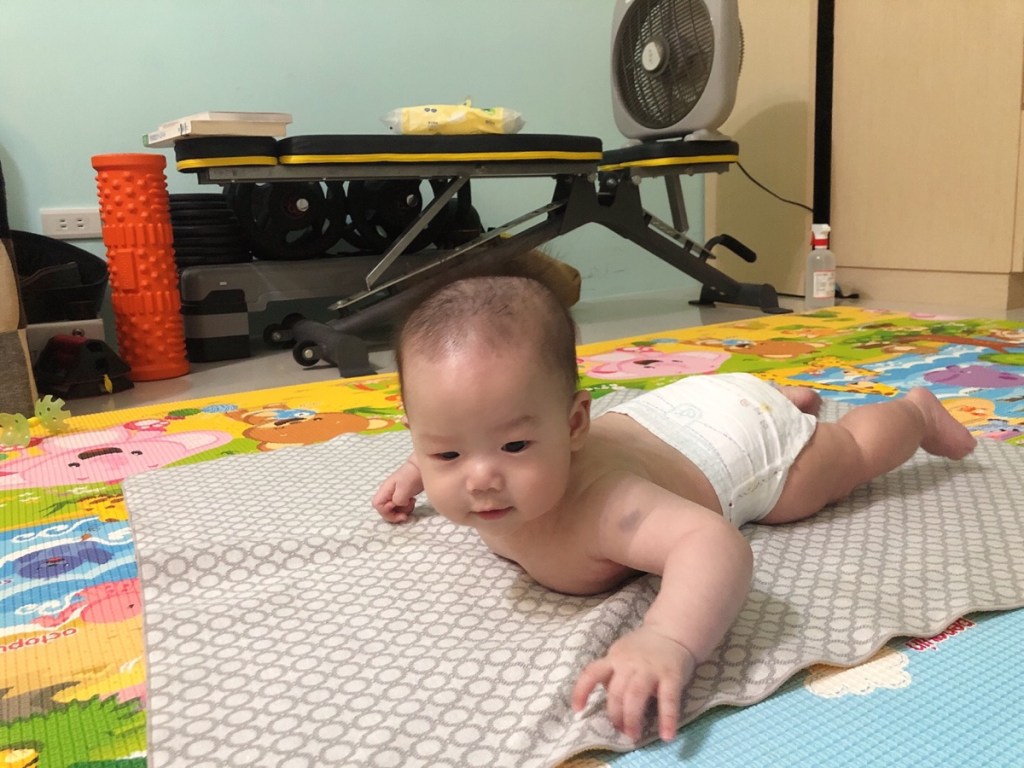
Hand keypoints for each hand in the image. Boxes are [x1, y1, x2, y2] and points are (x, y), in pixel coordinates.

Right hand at [372, 460, 423, 522]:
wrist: (422, 467)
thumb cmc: (412, 475)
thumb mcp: (404, 488)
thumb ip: (398, 500)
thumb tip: (397, 505)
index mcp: (385, 490)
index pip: (377, 505)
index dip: (386, 511)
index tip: (397, 508)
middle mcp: (387, 493)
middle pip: (384, 510)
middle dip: (394, 515)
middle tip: (405, 514)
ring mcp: (394, 495)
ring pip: (392, 510)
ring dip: (402, 511)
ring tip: (411, 503)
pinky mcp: (402, 496)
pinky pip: (399, 507)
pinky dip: (406, 508)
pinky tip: (413, 502)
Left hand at [571, 626, 696, 741]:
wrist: (672, 632)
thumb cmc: (643, 649)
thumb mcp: (621, 655)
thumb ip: (612, 675)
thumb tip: (608, 704)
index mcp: (614, 659)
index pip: (592, 673)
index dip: (581, 691)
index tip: (577, 710)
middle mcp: (629, 663)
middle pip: (616, 691)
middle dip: (615, 714)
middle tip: (619, 731)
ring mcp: (650, 669)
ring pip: (635, 695)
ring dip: (632, 718)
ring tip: (632, 735)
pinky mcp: (672, 676)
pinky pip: (668, 700)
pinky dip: (668, 719)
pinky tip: (667, 735)